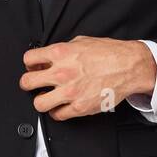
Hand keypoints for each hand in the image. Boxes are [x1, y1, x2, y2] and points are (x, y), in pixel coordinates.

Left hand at [19, 37, 156, 120]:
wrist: (129, 66)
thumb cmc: (110, 53)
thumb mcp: (81, 41)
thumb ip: (63, 50)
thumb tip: (50, 57)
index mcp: (60, 53)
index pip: (29, 59)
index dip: (29, 64)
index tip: (33, 67)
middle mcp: (62, 73)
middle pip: (27, 83)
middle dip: (28, 84)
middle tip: (34, 85)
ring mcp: (70, 92)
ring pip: (38, 103)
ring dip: (41, 101)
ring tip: (48, 98)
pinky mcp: (79, 107)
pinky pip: (57, 115)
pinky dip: (57, 112)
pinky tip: (62, 106)